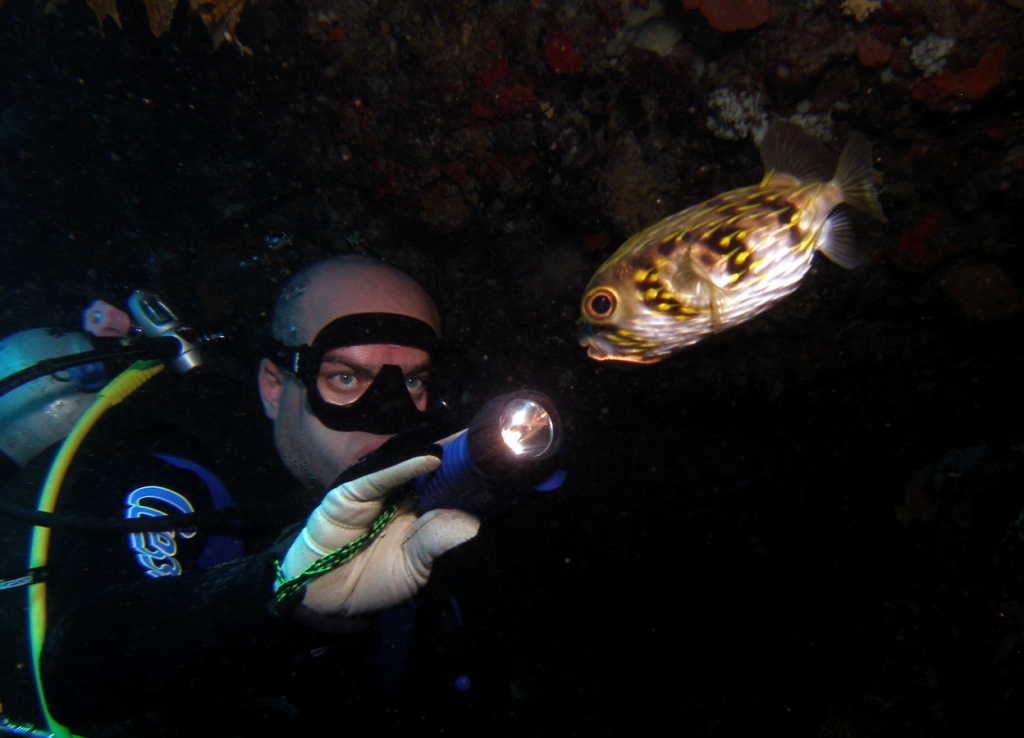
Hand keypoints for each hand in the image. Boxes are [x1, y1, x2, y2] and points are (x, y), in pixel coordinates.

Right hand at [280, 454, 478, 620]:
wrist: (324, 595)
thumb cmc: (372, 579)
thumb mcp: (413, 567)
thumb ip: (435, 542)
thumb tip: (472, 523)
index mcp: (421, 510)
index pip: (452, 485)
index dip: (474, 472)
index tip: (503, 458)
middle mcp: (403, 494)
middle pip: (436, 469)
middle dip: (462, 455)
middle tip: (494, 439)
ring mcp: (378, 490)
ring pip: (412, 466)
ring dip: (441, 453)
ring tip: (470, 442)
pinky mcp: (352, 492)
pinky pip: (381, 477)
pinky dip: (405, 466)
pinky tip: (431, 458)